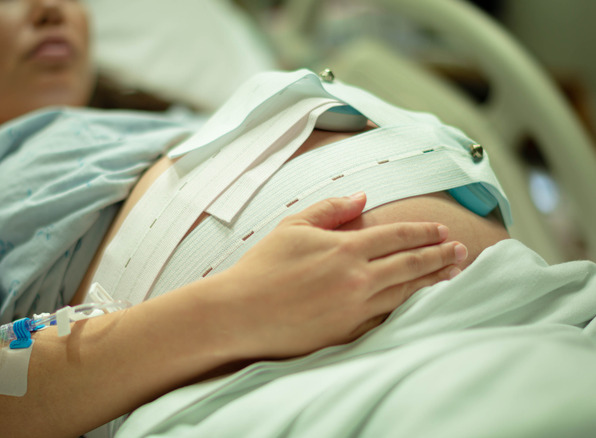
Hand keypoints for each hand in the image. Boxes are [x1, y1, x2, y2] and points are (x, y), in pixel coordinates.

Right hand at [219, 192, 466, 358]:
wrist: (241, 312)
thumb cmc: (263, 266)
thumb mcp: (294, 226)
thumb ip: (331, 209)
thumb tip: (363, 198)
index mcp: (345, 248)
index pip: (397, 236)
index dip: (423, 232)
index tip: (441, 231)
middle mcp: (358, 278)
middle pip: (411, 264)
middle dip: (439, 255)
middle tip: (461, 251)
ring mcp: (355, 308)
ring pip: (406, 292)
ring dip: (432, 281)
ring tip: (452, 274)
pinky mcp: (348, 332)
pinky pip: (387, 317)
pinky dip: (407, 308)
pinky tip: (419, 302)